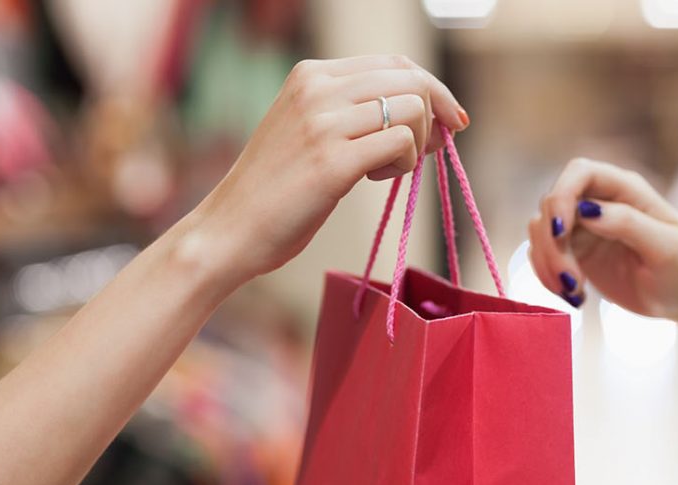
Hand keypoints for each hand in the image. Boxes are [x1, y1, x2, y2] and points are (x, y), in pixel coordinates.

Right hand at [178, 55, 468, 289]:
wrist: (229, 229)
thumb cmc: (274, 190)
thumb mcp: (307, 130)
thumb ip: (350, 112)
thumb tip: (423, 110)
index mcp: (311, 74)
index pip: (395, 62)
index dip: (432, 90)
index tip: (448, 121)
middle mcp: (318, 89)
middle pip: (411, 80)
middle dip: (435, 115)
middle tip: (429, 151)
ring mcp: (324, 123)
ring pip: (413, 109)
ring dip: (417, 144)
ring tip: (384, 170)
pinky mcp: (333, 162)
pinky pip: (402, 144)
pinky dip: (404, 165)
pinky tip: (374, 180)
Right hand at [528, 158, 677, 319]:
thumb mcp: (665, 247)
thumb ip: (628, 223)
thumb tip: (586, 210)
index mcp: (625, 189)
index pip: (579, 172)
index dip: (561, 196)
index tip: (559, 233)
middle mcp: (599, 201)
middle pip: (552, 204)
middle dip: (552, 244)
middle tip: (571, 281)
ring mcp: (583, 227)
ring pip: (541, 231)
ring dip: (547, 263)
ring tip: (575, 293)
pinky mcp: (574, 252)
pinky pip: (542, 255)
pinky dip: (547, 276)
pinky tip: (574, 296)